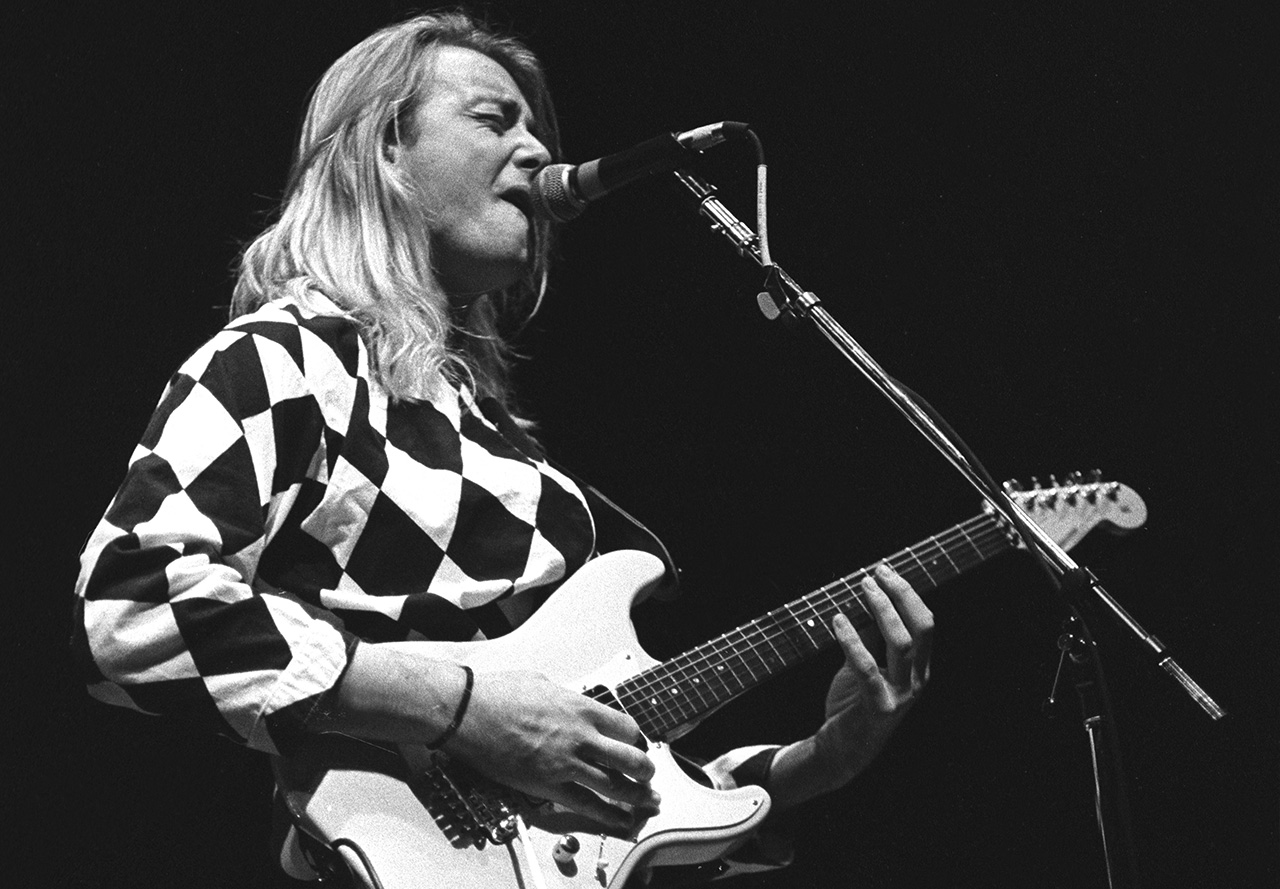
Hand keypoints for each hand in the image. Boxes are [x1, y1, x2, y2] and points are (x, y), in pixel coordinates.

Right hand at [445, 668, 659, 829]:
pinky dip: (608, 815)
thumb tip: (569, 703)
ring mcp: (566, 763)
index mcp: (581, 708)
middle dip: (645, 770)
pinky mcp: (548, 785)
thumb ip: (564, 699)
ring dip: (636, 796)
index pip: (627, 727)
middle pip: (630, 759)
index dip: (635, 739)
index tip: (635, 745)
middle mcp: (581, 736)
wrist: (469, 712)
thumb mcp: (543, 683)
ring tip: (646, 802)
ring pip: (616, 786)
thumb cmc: (498, 694)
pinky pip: (587, 805)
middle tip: (647, 775)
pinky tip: (621, 820)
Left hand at [814, 563, 932, 785]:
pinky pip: (867, 668)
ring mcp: (901, 694)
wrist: (841, 749)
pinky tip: (837, 619)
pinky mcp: (879, 707)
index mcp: (919, 668)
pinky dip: (852, 640)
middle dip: (901, 595)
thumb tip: (866, 600)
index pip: (925, 623)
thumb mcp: (866, 664)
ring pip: (902, 644)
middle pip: (921, 628)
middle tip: (875, 574)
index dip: (908, 594)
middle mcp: (917, 680)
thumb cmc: (854, 703)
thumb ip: (871, 638)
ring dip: (882, 611)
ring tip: (862, 588)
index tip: (885, 570)